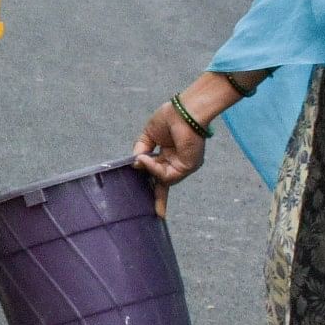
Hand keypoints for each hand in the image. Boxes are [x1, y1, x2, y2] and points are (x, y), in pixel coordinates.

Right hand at [133, 93, 212, 213]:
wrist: (183, 111)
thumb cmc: (168, 118)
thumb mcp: (148, 136)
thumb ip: (141, 150)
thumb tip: (136, 164)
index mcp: (169, 155)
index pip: (160, 175)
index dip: (155, 188)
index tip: (155, 208)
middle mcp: (177, 163)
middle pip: (164, 184)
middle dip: (158, 198)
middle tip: (157, 213)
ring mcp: (183, 166)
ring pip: (162, 179)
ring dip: (149, 170)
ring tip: (141, 158)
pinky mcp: (188, 166)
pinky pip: (167, 175)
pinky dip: (154, 168)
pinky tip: (146, 158)